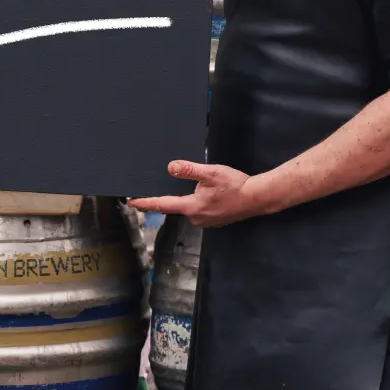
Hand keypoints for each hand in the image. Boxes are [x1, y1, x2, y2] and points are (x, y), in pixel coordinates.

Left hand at [129, 161, 252, 227]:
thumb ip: (189, 170)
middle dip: (170, 198)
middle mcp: (196, 218)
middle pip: (175, 207)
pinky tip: (208, 194)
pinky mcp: (215, 220)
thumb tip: (171, 168)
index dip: (146, 203)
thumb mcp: (210, 173)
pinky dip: (199, 203)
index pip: (162, 205)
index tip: (132, 202)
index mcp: (192, 207)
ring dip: (188, 199)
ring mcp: (206, 221)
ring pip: (189, 208)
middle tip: (163, 187)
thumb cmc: (235, 185)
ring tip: (196, 188)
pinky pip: (200, 210)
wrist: (257, 198)